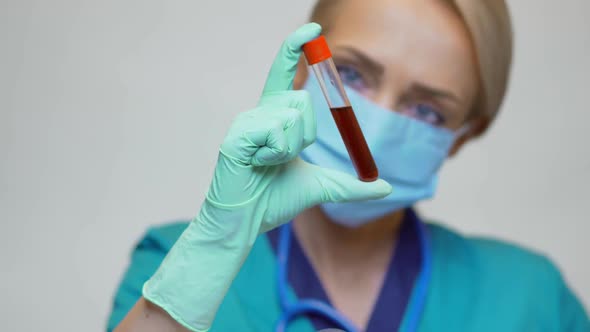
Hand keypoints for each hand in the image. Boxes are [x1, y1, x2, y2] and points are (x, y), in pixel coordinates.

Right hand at [142, 23, 390, 331]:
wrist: (247, 222)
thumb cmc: (275, 200)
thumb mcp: (322, 188)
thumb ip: (352, 185)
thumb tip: (385, 187)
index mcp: (275, 117)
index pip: (284, 74)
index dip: (295, 48)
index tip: (313, 28)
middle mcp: (260, 113)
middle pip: (303, 102)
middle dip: (306, 135)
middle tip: (285, 158)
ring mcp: (247, 123)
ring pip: (293, 118)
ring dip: (291, 149)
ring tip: (268, 164)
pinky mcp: (237, 136)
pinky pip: (277, 134)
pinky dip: (276, 155)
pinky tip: (257, 165)